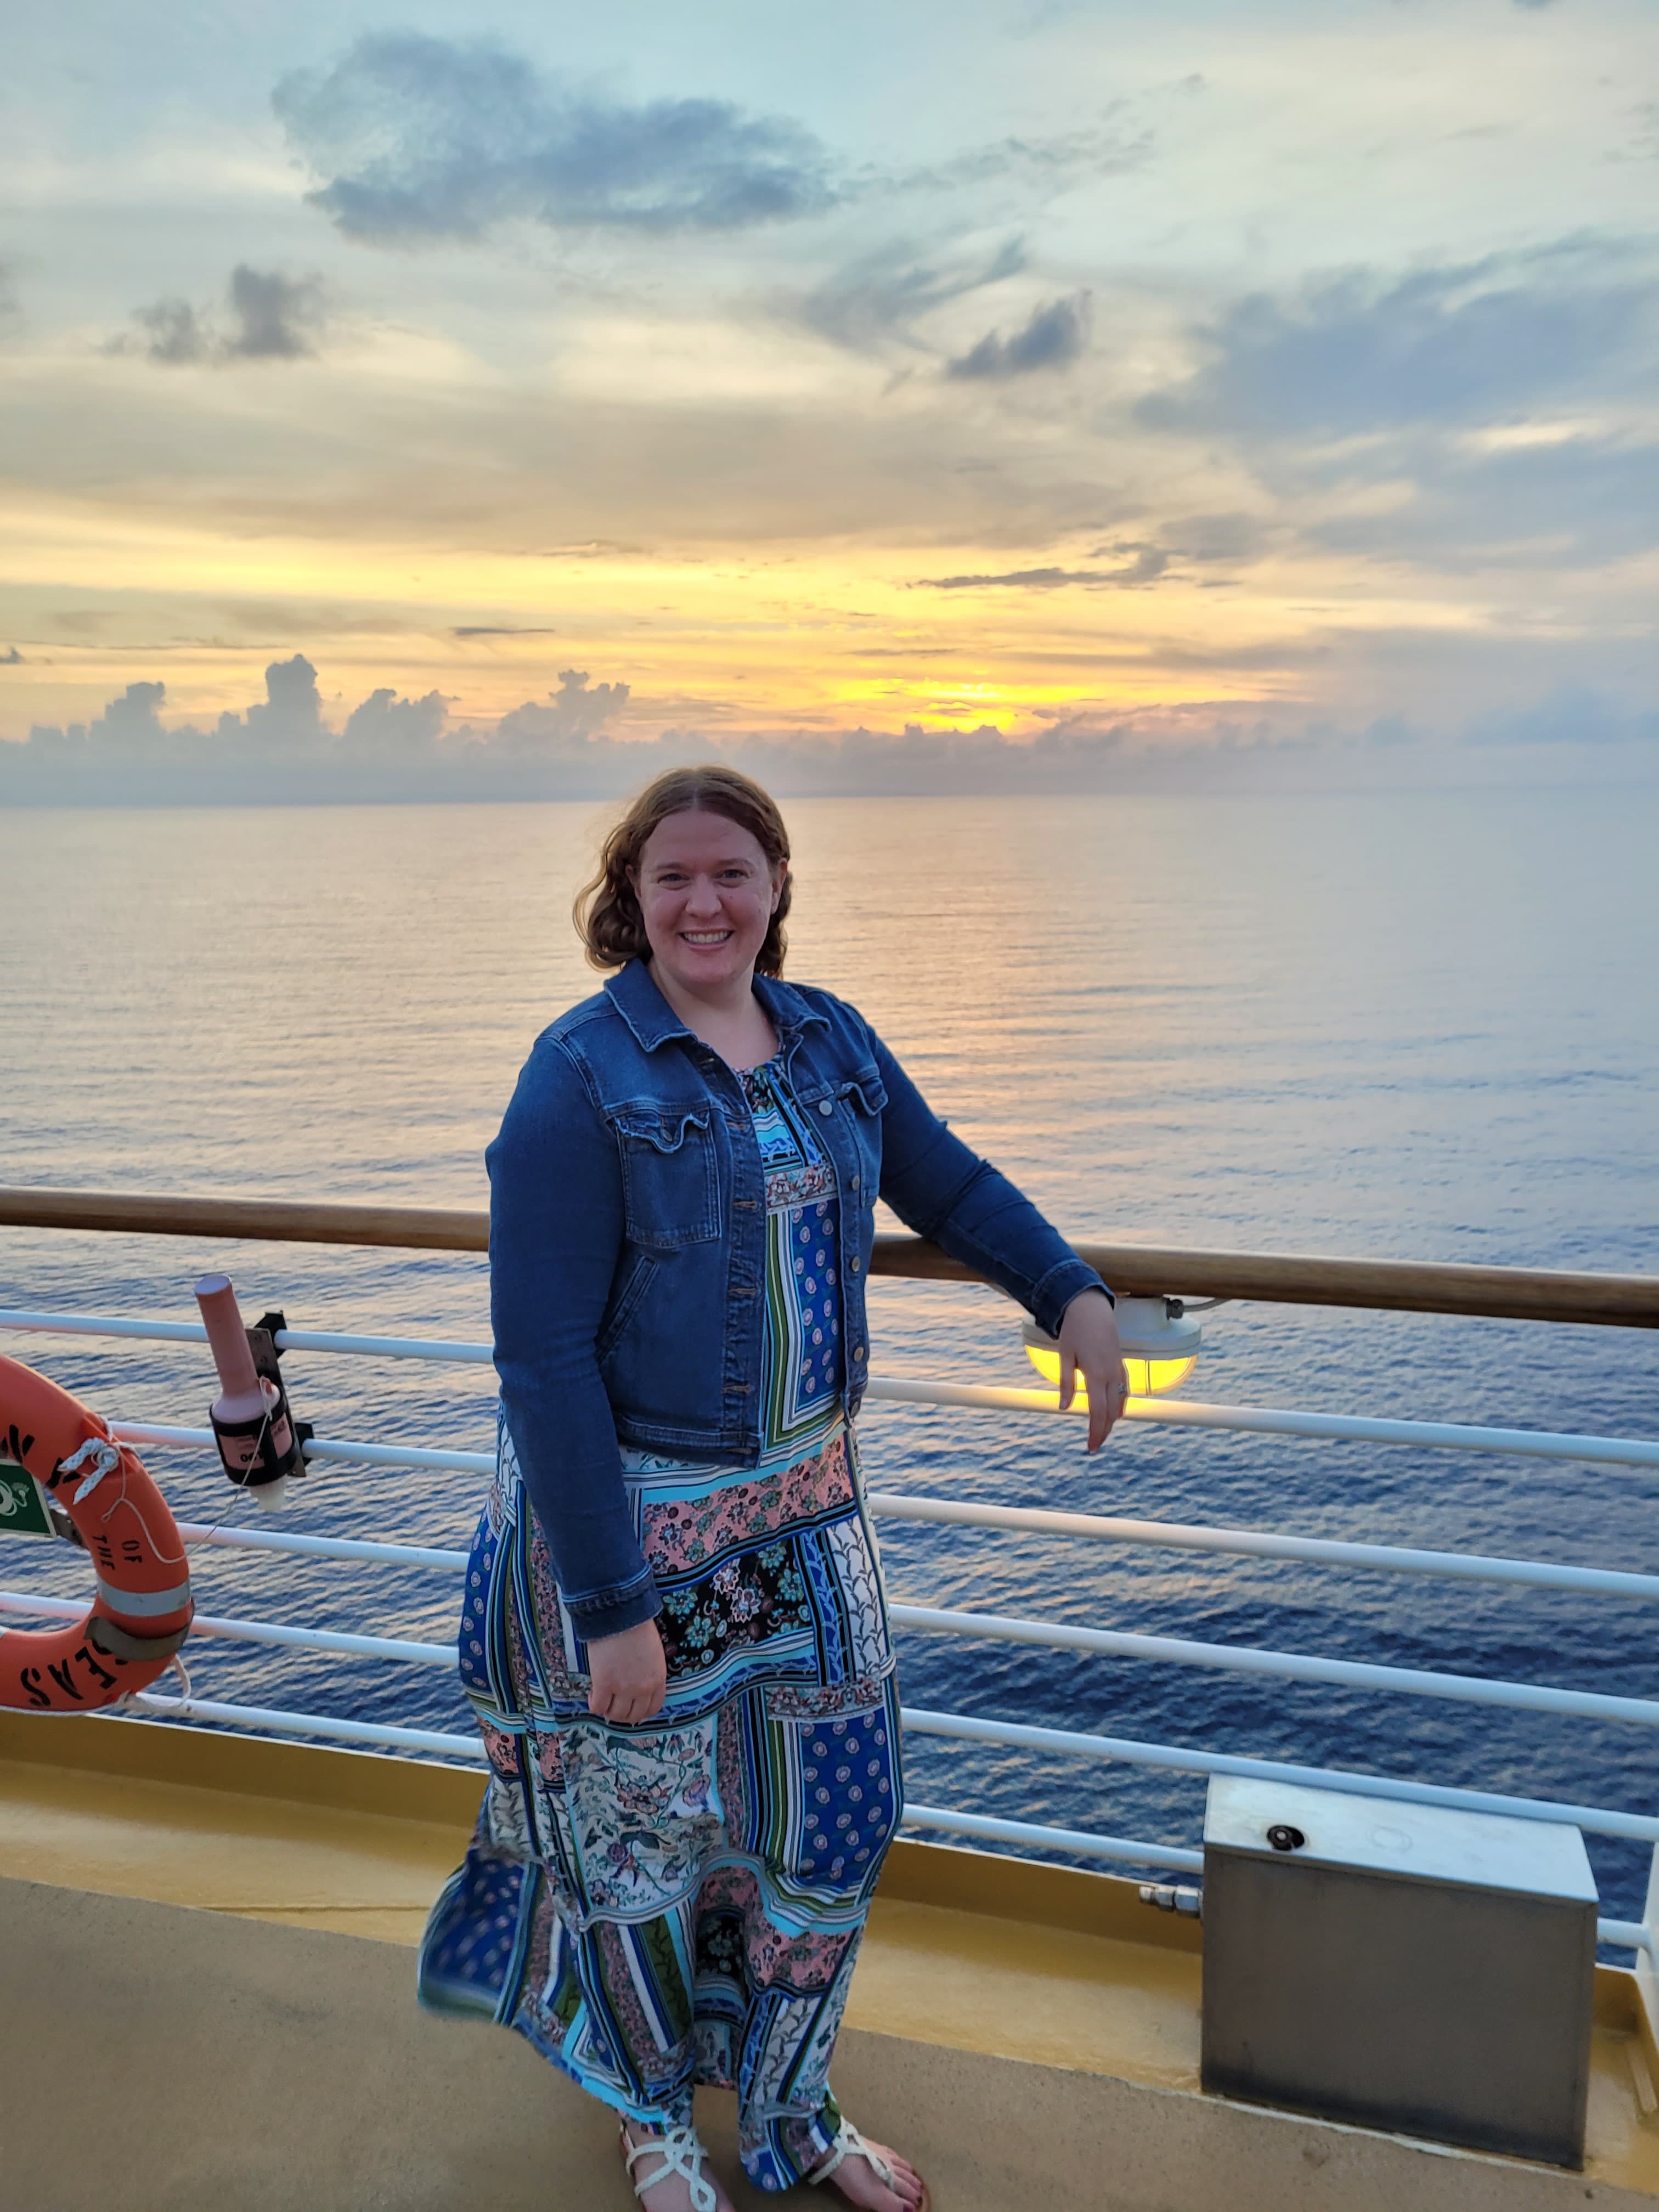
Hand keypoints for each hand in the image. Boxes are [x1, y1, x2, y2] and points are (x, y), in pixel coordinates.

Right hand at [587, 1617, 667, 1724]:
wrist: (620, 1615)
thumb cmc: (636, 1625)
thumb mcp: (653, 1651)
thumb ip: (649, 1670)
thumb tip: (639, 1678)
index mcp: (658, 1678)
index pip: (653, 1707)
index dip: (641, 1711)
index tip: (633, 1706)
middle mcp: (642, 1688)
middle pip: (634, 1715)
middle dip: (624, 1714)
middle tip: (615, 1706)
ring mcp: (623, 1688)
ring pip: (616, 1715)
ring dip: (608, 1712)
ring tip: (603, 1701)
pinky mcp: (603, 1685)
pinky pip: (598, 1707)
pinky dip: (594, 1705)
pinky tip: (592, 1695)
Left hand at [1056, 1288, 1127, 1451]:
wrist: (1091, 1308)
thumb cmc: (1074, 1330)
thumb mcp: (1065, 1356)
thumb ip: (1066, 1383)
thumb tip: (1063, 1407)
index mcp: (1096, 1374)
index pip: (1098, 1411)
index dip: (1095, 1431)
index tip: (1091, 1446)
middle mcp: (1111, 1374)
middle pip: (1111, 1411)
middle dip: (1104, 1430)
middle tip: (1094, 1445)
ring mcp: (1118, 1368)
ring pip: (1120, 1401)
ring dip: (1112, 1419)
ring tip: (1102, 1433)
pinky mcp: (1120, 1363)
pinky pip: (1124, 1389)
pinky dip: (1121, 1404)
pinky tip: (1117, 1413)